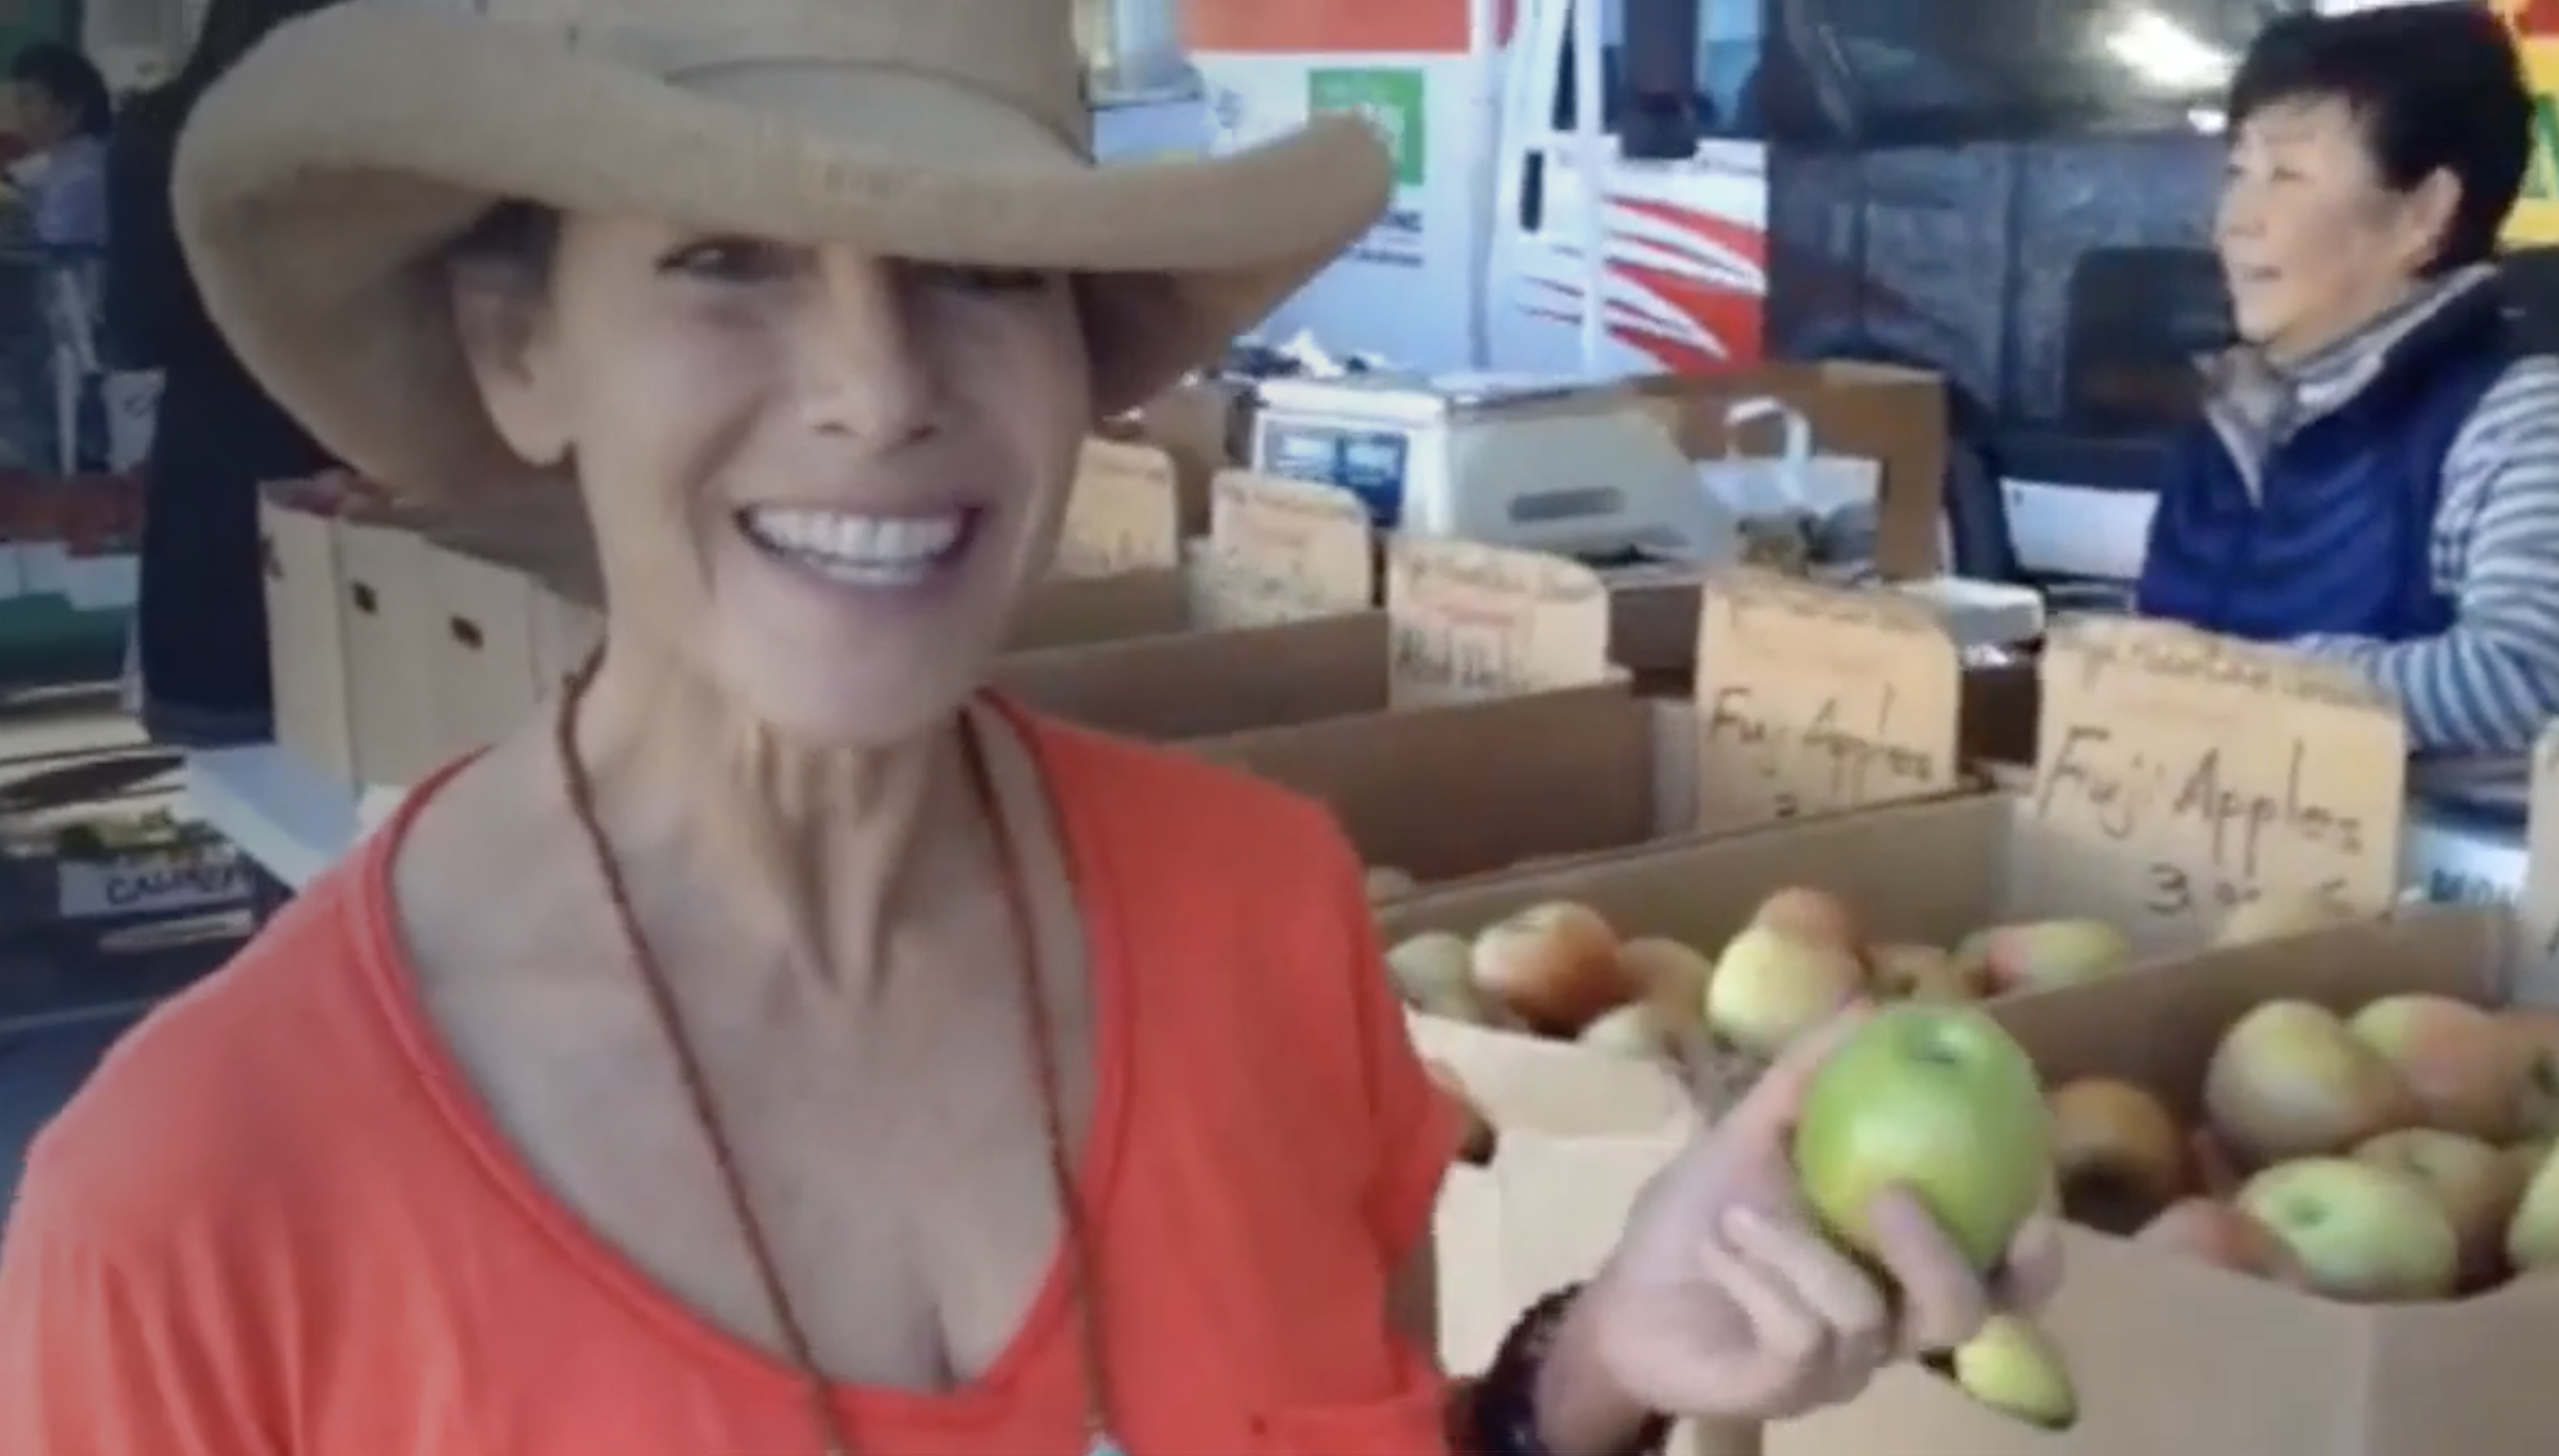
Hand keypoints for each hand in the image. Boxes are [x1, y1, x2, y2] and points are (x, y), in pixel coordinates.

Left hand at [1579, 1005, 2063, 1423]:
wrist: (1621, 1295)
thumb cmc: (1698, 1217)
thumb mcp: (1750, 1134)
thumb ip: (1809, 1076)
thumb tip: (1871, 1002)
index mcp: (1900, 1264)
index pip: (2001, 1277)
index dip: (2035, 1254)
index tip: (2032, 1202)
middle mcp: (1890, 1322)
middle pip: (1965, 1314)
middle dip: (1938, 1255)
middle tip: (1891, 1194)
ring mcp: (1842, 1365)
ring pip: (1866, 1315)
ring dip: (1796, 1249)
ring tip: (1738, 1212)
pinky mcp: (1789, 1390)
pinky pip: (1801, 1335)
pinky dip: (1755, 1276)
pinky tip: (1718, 1248)